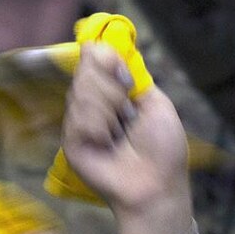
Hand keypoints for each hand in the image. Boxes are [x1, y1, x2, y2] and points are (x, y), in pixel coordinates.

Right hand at [61, 44, 193, 233]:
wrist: (157, 185)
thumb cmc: (163, 150)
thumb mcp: (156, 103)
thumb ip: (133, 74)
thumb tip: (105, 48)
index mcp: (112, 92)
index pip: (93, 56)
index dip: (105, 60)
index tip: (126, 81)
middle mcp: (93, 103)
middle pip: (85, 69)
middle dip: (112, 90)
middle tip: (128, 116)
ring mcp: (80, 122)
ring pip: (80, 92)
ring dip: (108, 111)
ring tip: (120, 135)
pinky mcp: (70, 141)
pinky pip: (77, 117)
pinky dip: (98, 128)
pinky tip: (107, 144)